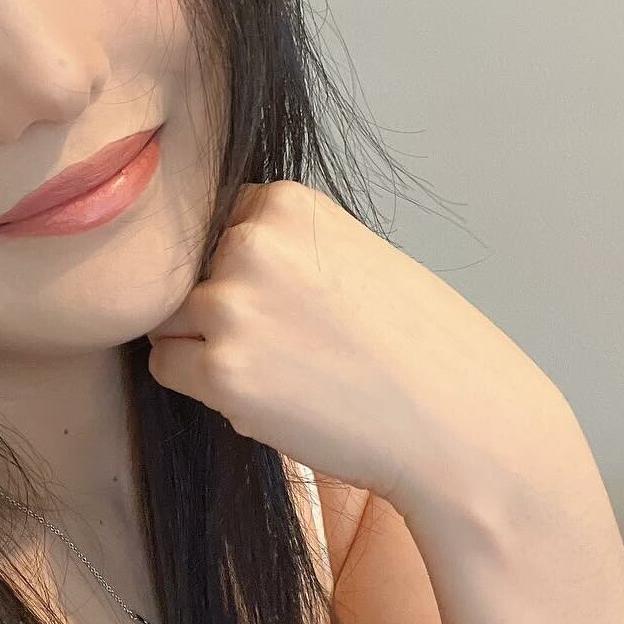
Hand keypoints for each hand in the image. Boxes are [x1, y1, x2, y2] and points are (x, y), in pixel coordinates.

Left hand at [145, 180, 574, 521]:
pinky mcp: (221, 371)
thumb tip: (207, 261)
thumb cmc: (418, 346)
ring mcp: (231, 306)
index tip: (287, 303)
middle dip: (215, 308)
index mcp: (284, 204)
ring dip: (204, 348)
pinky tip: (266, 396)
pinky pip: (166, 367)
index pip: (212, 227)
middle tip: (287, 345)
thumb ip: (282, 248)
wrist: (456, 419)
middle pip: (182, 272)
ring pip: (168, 320)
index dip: (239, 272)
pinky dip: (201, 387)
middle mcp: (250, 243)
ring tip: (279, 370)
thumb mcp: (351, 256)